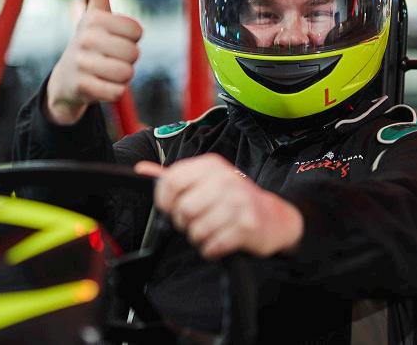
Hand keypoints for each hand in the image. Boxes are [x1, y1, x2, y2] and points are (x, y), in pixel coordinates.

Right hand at [46, 0, 141, 124]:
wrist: (65, 79)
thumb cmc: (88, 42)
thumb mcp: (93, 15)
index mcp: (94, 20)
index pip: (137, 31)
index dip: (132, 39)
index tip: (116, 39)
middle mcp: (85, 39)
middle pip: (133, 53)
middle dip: (128, 60)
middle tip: (111, 58)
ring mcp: (82, 64)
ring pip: (127, 73)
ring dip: (123, 77)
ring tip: (108, 71)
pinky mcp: (83, 87)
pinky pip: (117, 91)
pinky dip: (115, 91)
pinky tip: (103, 85)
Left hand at [135, 154, 303, 259]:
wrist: (274, 217)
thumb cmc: (234, 199)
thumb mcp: (206, 181)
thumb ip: (175, 177)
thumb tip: (142, 169)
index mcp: (211, 166)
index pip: (171, 181)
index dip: (164, 201)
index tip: (170, 208)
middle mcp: (225, 180)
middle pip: (182, 209)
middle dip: (184, 223)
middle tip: (196, 221)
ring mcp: (238, 202)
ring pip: (196, 230)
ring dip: (199, 238)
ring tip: (210, 230)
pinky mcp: (247, 226)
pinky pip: (213, 245)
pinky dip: (212, 249)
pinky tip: (220, 241)